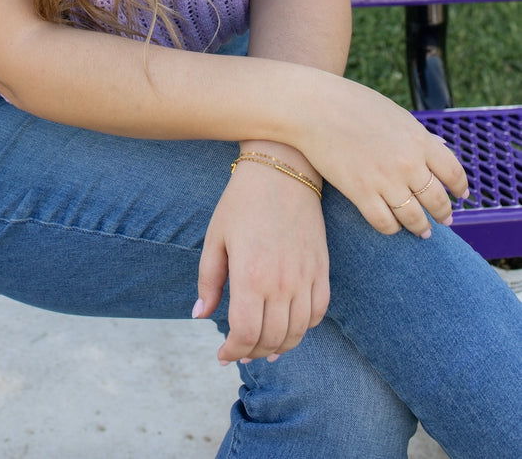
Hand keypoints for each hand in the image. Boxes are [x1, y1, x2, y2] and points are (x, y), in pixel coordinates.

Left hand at [194, 143, 329, 364]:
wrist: (282, 169)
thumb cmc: (242, 202)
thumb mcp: (216, 237)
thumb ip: (208, 281)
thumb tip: (200, 316)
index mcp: (251, 275)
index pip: (245, 333)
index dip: (232, 351)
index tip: (222, 354)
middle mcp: (282, 282)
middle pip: (272, 338)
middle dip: (252, 352)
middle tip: (239, 352)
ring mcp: (305, 277)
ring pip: (297, 331)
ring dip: (279, 346)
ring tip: (263, 348)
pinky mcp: (322, 269)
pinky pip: (318, 312)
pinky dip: (304, 328)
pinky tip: (289, 327)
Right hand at [296, 74, 467, 238]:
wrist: (313, 107)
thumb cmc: (352, 104)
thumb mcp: (394, 113)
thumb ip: (418, 135)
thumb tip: (441, 147)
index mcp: (419, 139)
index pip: (453, 173)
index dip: (460, 188)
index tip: (460, 196)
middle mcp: (408, 163)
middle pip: (437, 200)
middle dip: (444, 213)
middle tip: (445, 219)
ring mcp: (385, 180)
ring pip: (414, 217)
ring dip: (421, 227)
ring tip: (422, 231)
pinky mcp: (360, 193)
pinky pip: (385, 223)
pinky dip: (393, 228)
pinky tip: (393, 226)